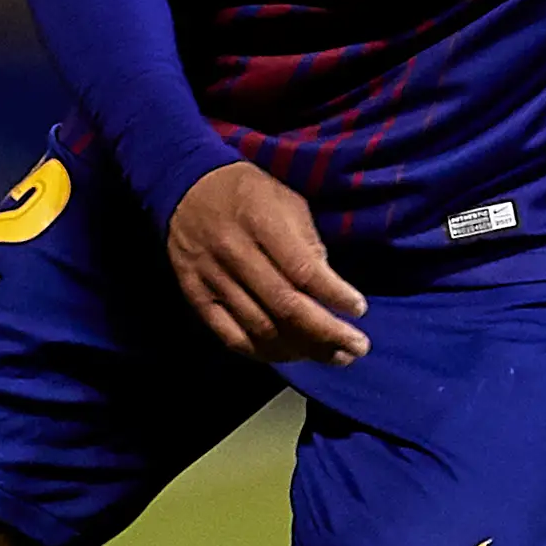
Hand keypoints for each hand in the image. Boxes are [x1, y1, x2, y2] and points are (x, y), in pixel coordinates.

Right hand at [168, 162, 370, 366]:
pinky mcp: (196, 297)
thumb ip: (308, 242)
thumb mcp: (286, 201)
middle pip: (284, 306)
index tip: (359, 309)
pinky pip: (231, 337)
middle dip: (326, 333)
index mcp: (260, 221)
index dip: (334, 294)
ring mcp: (211, 279)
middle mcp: (233, 253)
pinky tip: (290, 354)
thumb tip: (329, 286)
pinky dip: (264, 352)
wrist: (186, 189)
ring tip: (333, 356)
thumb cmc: (248, 193)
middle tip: (357, 347)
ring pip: (260, 328)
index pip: (302, 270)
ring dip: (301, 349)